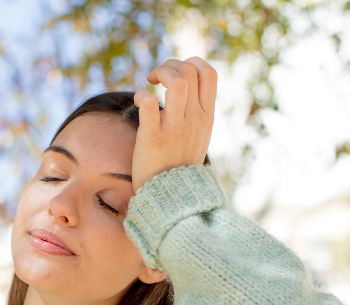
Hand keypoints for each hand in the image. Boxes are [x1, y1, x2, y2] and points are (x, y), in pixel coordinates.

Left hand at [131, 56, 217, 192]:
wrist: (172, 197)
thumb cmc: (180, 163)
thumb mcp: (199, 135)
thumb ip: (197, 111)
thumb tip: (186, 85)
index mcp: (207, 116)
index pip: (210, 73)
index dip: (191, 63)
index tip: (175, 75)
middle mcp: (195, 119)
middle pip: (190, 71)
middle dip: (170, 65)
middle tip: (156, 77)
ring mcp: (176, 128)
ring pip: (176, 81)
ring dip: (160, 73)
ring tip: (149, 82)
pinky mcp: (154, 137)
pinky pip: (149, 102)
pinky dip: (142, 95)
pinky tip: (139, 102)